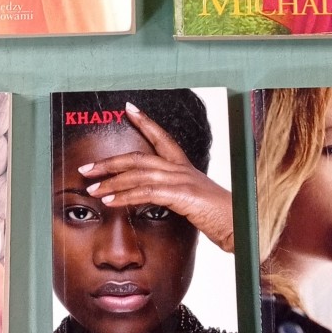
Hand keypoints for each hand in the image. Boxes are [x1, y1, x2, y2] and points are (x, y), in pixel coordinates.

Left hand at [77, 102, 234, 252]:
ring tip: (91, 189)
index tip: (128, 109)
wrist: (245, 223)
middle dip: (110, 162)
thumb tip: (158, 200)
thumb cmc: (223, 216)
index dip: (144, 122)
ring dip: (111, 182)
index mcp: (185, 167)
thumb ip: (177, 197)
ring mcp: (181, 180)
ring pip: (138, 173)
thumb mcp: (196, 202)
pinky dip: (124, 196)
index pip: (162, 138)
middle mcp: (182, 169)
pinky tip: (110, 202)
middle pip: (139, 157)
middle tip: (87, 168)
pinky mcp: (181, 195)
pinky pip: (146, 192)